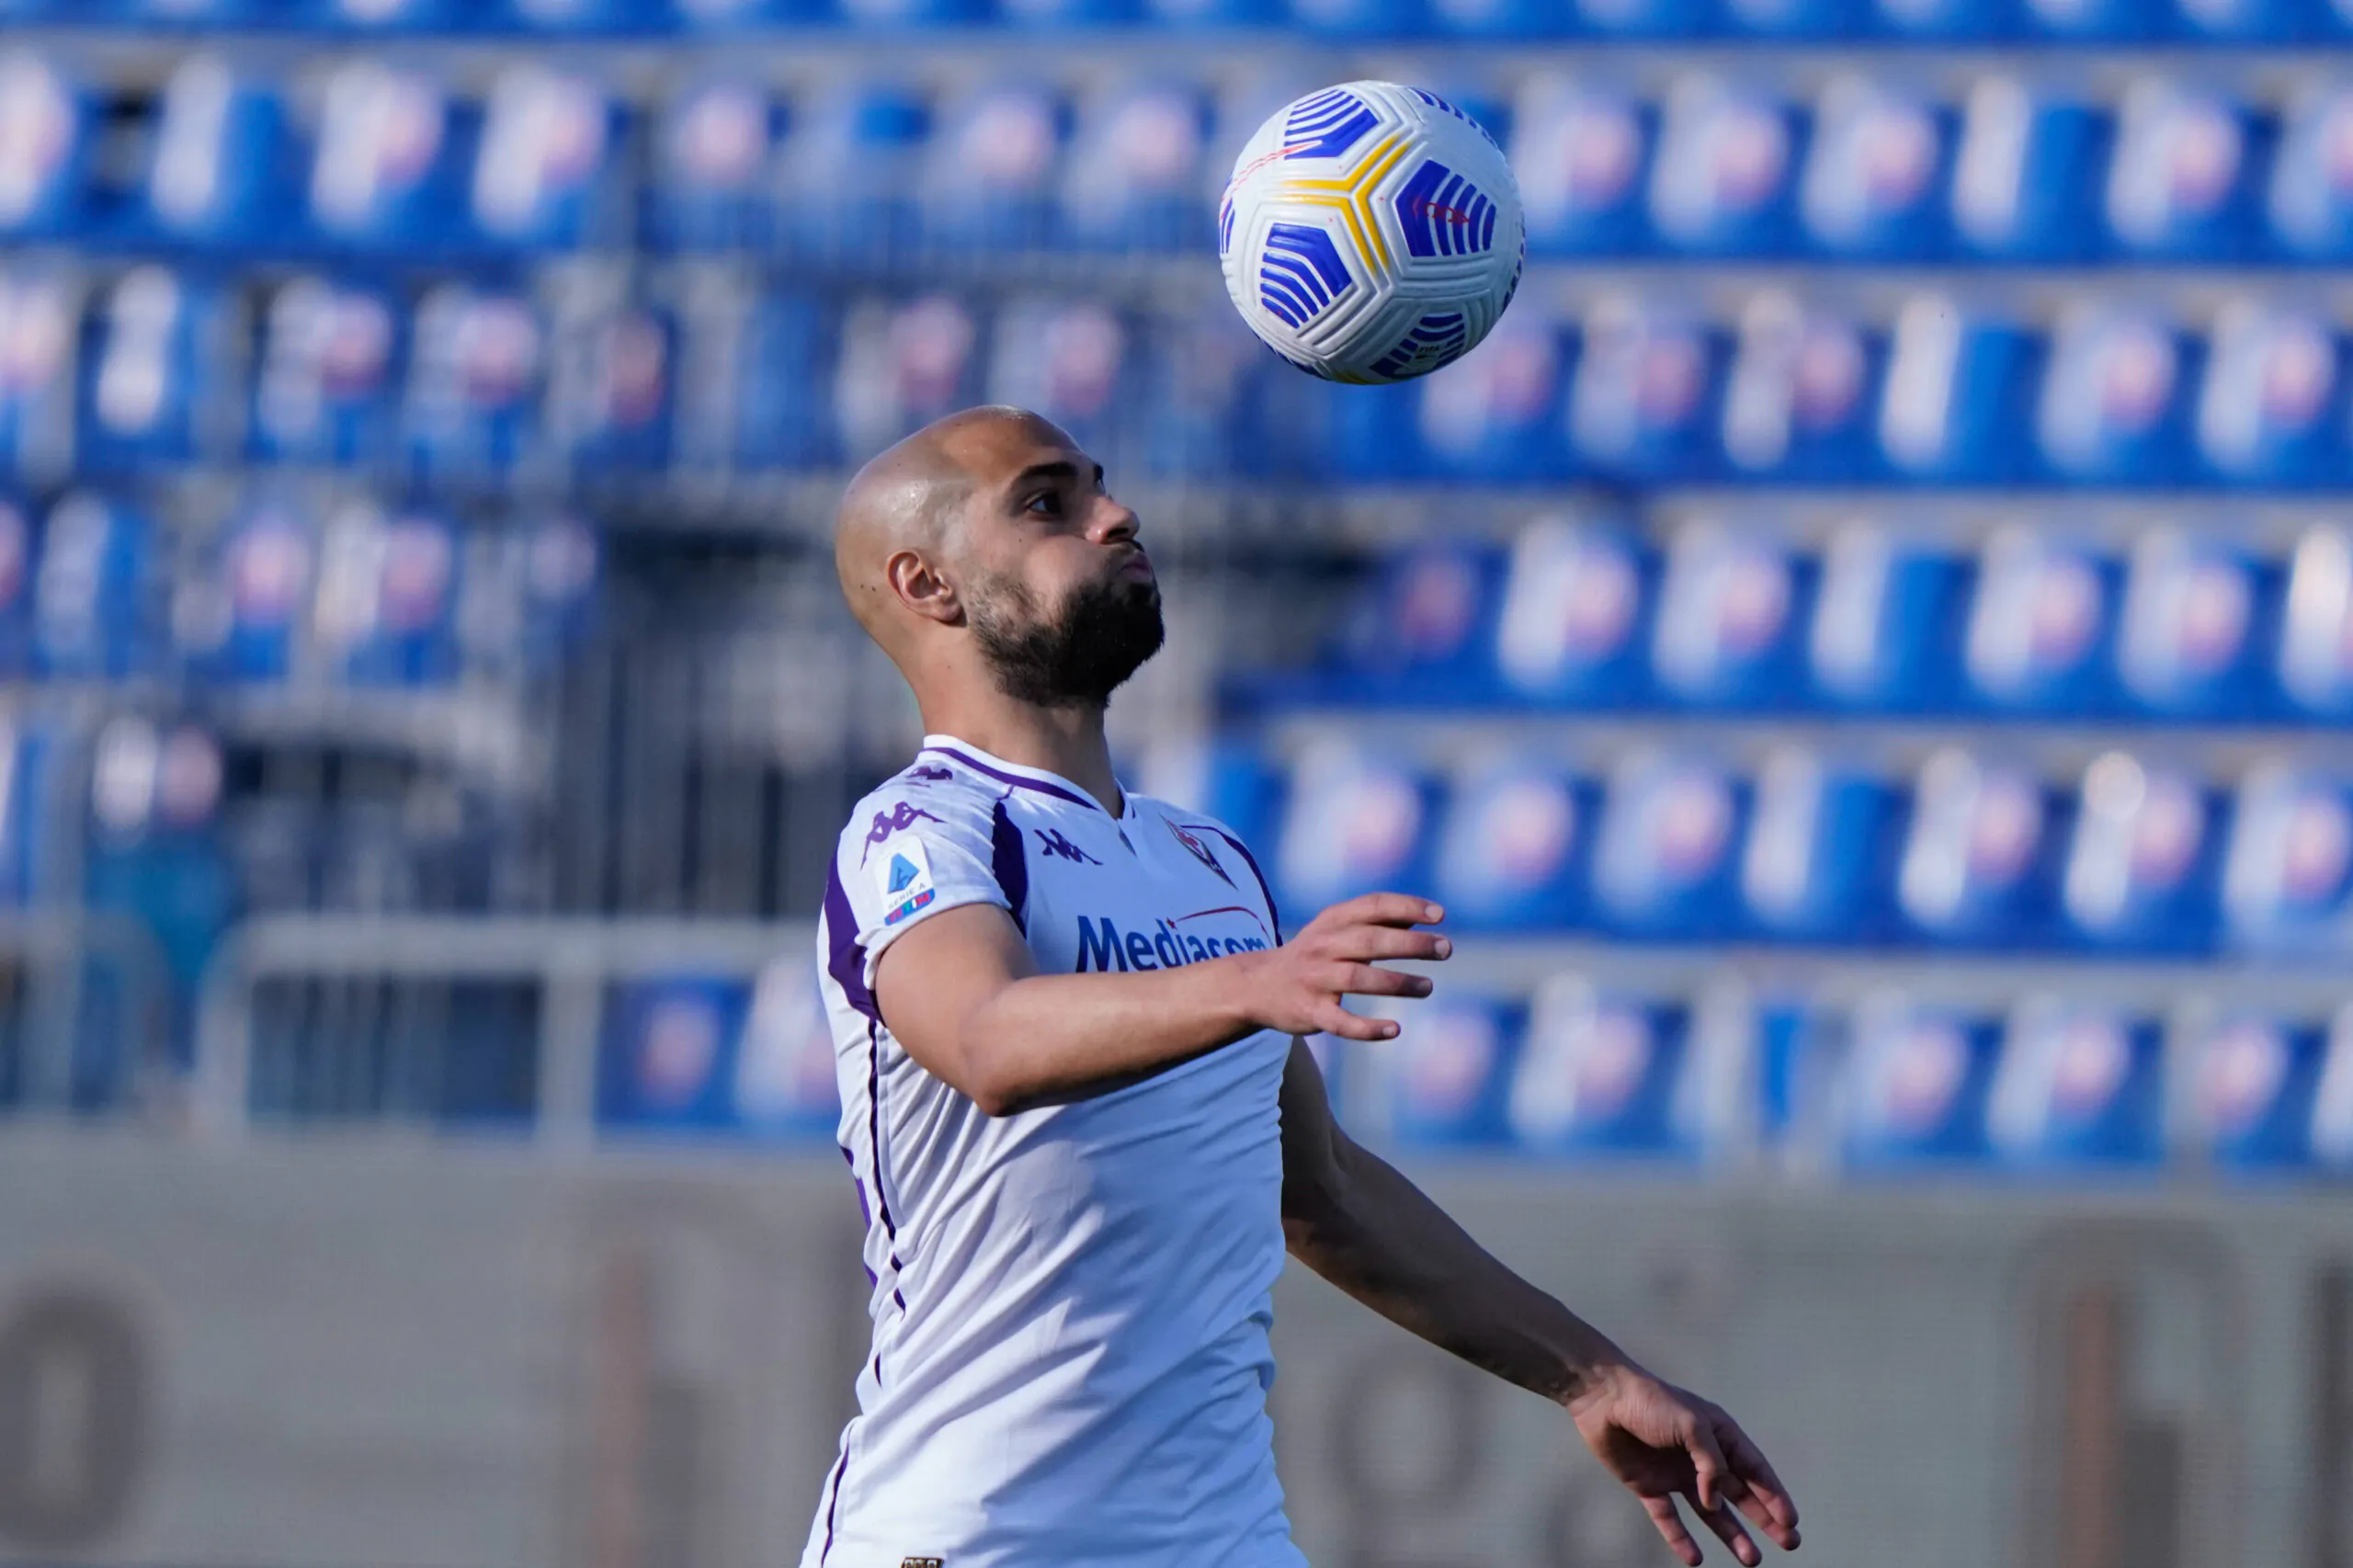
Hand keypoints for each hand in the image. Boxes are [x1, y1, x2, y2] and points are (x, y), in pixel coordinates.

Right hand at [1235, 893, 1448, 1039]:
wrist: (1257, 986)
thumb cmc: (1312, 955)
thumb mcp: (1336, 930)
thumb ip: (1376, 922)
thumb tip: (1425, 916)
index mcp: (1331, 921)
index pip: (1373, 905)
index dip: (1407, 907)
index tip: (1439, 915)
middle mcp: (1323, 946)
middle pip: (1370, 941)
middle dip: (1411, 944)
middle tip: (1446, 949)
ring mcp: (1314, 979)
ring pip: (1359, 978)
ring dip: (1397, 983)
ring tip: (1427, 987)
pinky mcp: (1309, 1012)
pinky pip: (1340, 1022)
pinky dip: (1367, 1028)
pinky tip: (1394, 1030)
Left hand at [1568, 1362, 1801, 1565]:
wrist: (1602, 1398)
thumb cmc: (1651, 1402)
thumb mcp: (1692, 1424)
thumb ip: (1711, 1463)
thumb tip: (1716, 1501)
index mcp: (1718, 1435)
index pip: (1754, 1469)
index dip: (1774, 1495)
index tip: (1791, 1521)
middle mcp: (1701, 1457)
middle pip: (1740, 1493)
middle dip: (1765, 1518)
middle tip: (1789, 1543)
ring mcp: (1676, 1474)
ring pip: (1710, 1512)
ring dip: (1732, 1534)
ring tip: (1751, 1560)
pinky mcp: (1649, 1487)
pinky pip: (1669, 1519)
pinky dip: (1681, 1539)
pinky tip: (1694, 1559)